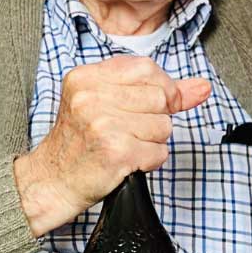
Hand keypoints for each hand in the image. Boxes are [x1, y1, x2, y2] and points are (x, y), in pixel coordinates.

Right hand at [13, 57, 209, 235]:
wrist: (49, 183)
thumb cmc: (80, 142)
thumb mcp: (107, 102)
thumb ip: (158, 90)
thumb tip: (202, 87)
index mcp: (87, 76)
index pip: (147, 68)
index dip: (162, 88)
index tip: (155, 105)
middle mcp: (92, 96)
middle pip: (161, 98)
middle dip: (156, 118)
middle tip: (130, 131)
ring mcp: (103, 124)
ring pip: (163, 126)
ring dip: (152, 142)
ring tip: (124, 146)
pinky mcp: (116, 152)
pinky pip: (158, 153)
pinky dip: (148, 162)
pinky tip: (125, 162)